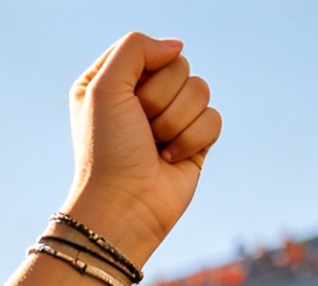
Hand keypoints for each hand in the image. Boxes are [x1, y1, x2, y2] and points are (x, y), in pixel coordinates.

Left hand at [63, 34, 221, 266]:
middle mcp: (141, 97)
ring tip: (154, 146)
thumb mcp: (103, 87)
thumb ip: (135, 48)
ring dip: (176, 121)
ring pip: (200, 90)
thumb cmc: (107, 150)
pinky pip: (213, 118)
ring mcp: (169, 118)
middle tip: (140, 128)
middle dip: (160, 99)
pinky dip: (193, 140)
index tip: (128, 99)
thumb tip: (176, 47)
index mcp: (112, 81)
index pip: (148, 49)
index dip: (145, 72)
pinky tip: (169, 160)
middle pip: (179, 66)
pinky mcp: (194, 140)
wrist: (126, 205)